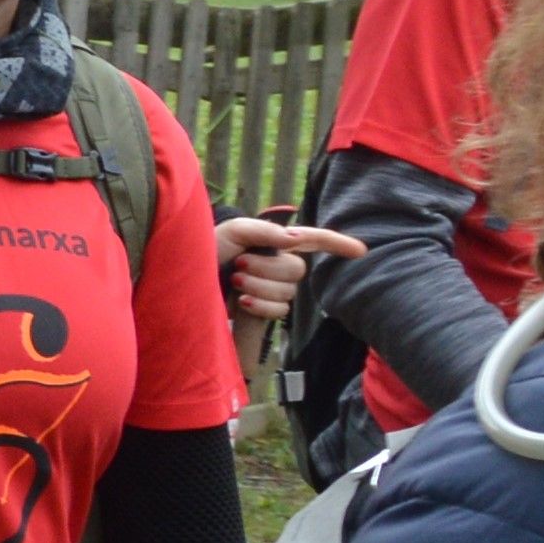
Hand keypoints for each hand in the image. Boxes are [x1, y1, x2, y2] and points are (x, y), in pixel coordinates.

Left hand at [216, 214, 363, 324]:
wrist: (182, 280)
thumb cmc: (206, 250)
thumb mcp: (232, 231)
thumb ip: (263, 231)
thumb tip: (293, 240)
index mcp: (274, 243)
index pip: (313, 241)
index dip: (337, 244)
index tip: (361, 251)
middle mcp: (277, 265)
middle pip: (298, 270)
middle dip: (268, 268)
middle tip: (239, 265)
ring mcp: (271, 289)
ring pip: (287, 292)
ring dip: (259, 286)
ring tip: (234, 281)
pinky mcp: (263, 310)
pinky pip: (279, 310)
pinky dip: (261, 305)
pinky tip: (242, 302)